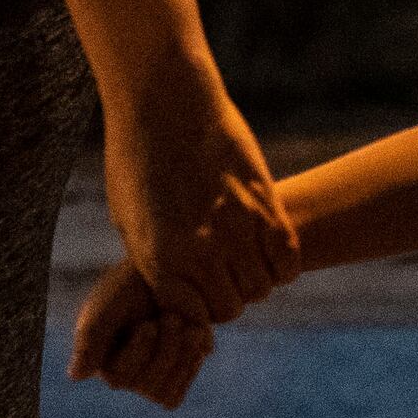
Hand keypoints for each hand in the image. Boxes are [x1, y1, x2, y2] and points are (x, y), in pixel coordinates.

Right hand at [69, 257, 216, 407]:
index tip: (148, 325)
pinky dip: (189, 365)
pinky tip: (193, 337)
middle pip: (144, 386)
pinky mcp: (169, 383)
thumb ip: (90, 339)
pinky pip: (175, 397)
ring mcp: (145, 383)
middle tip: (171, 318)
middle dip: (165, 348)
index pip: (119, 378)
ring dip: (180, 354)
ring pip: (161, 394)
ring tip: (185, 325)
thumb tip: (75, 376)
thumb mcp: (106, 308)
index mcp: (98, 359)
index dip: (140, 351)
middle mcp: (120, 377)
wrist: (169, 275)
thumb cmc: (130, 289)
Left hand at [104, 65, 295, 325]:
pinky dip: (280, 264)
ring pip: (262, 286)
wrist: (163, 100)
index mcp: (160, 259)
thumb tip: (178, 292)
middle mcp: (201, 251)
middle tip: (220, 273)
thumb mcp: (129, 218)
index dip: (197, 308)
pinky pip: (287, 260)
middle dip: (227, 296)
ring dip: (254, 278)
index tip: (195, 292)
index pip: (195, 317)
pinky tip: (266, 248)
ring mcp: (237, 228)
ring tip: (242, 257)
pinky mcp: (266, 204)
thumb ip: (155, 262)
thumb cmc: (137, 156)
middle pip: (232, 306)